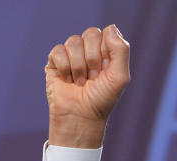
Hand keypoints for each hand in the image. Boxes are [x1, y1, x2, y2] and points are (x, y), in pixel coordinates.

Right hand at [45, 24, 129, 147]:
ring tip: (80, 82)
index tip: (105, 70)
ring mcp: (71, 56)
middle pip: (90, 33)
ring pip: (73, 41)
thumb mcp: (120, 76)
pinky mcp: (55, 62)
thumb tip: (110, 27)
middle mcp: (89, 51)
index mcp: (106, 52)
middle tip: (93, 77)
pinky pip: (58, 51)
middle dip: (92, 58)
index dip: (105, 51)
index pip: (106, 33)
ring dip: (79, 66)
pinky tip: (67, 81)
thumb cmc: (102, 100)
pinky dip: (65, 68)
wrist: (81, 117)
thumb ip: (121, 50)